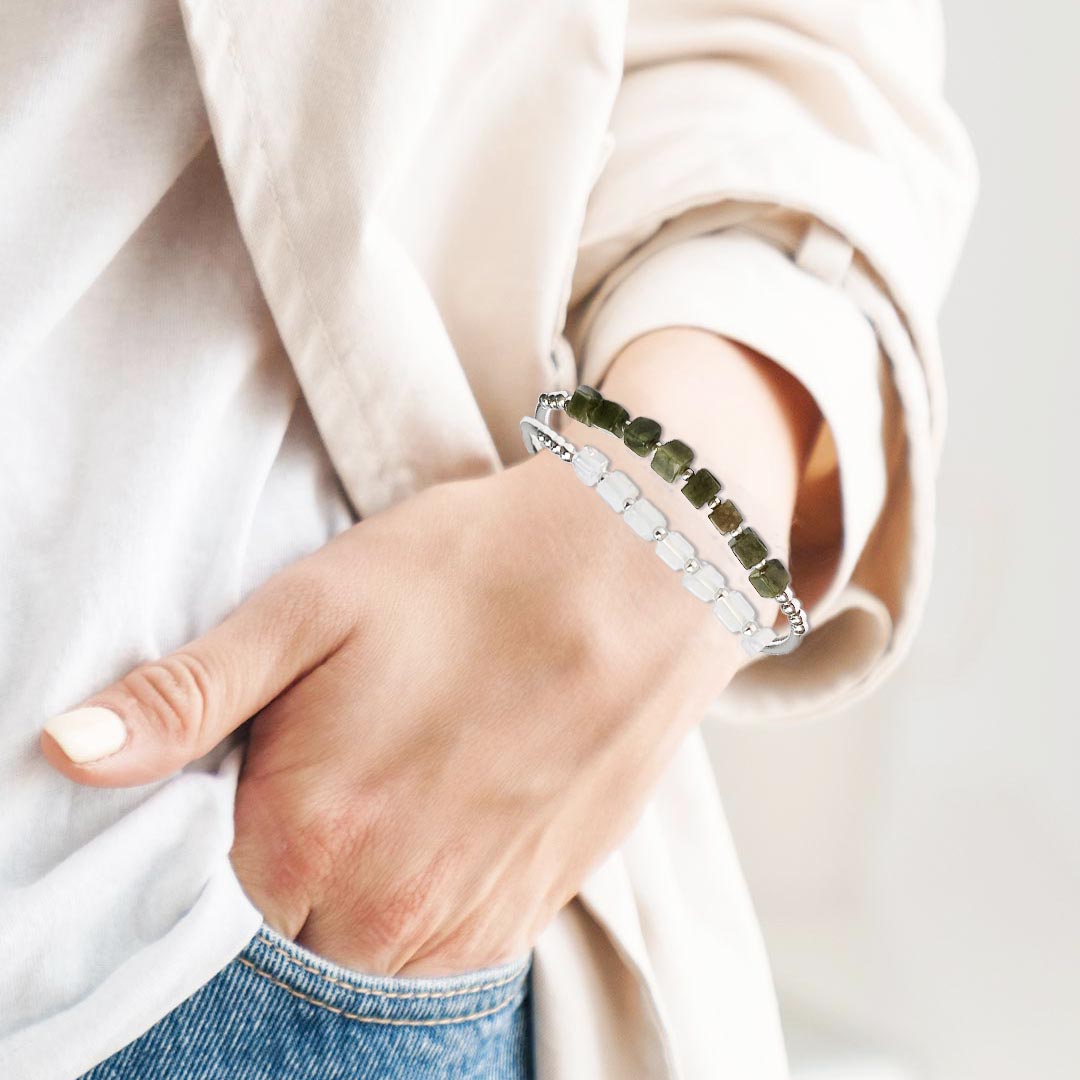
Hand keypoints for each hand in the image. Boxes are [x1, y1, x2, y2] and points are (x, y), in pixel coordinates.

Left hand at [41, 331, 812, 975]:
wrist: (642, 568)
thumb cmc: (474, 572)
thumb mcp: (313, 604)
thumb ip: (188, 695)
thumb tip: (66, 750)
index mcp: (309, 832)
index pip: (202, 902)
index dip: (218, 833)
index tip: (256, 773)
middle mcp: (389, 906)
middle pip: (284, 935)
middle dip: (286, 867)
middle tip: (337, 762)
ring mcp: (472, 917)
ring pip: (363, 952)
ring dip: (358, 889)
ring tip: (401, 778)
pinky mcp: (535, 906)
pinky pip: (444, 947)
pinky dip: (425, 896)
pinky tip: (452, 804)